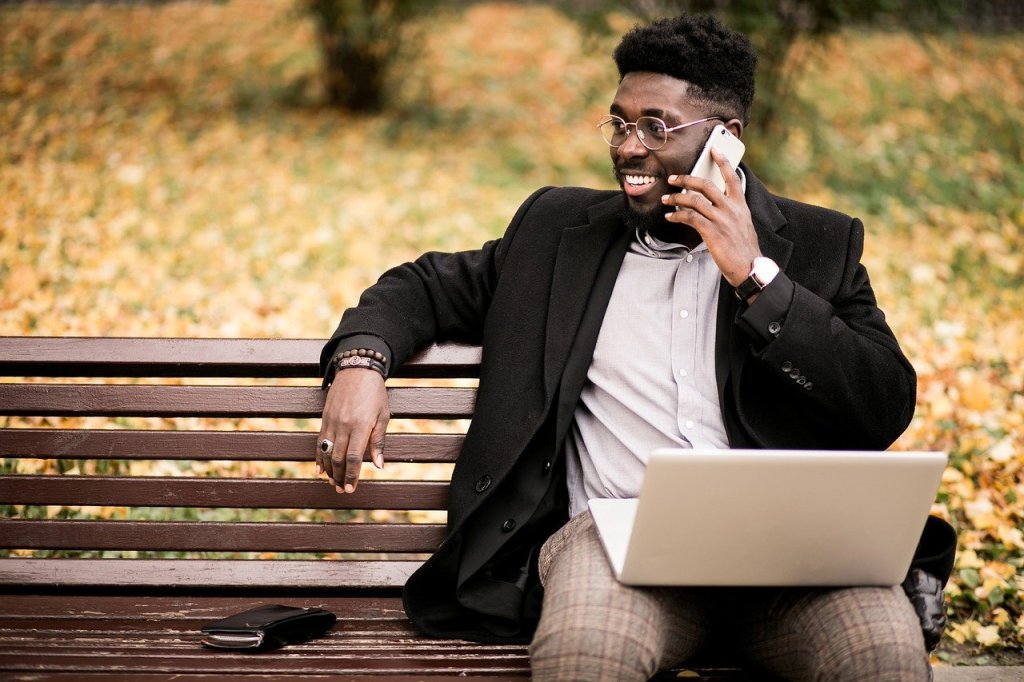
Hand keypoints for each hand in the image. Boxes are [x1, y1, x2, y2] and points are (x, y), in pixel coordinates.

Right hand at [317, 368, 389, 493]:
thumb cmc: (375, 394)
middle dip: (340, 477)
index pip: (355, 457)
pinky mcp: (324, 418)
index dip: (352, 475)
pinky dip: (319, 457)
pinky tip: (321, 469)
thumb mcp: (383, 416)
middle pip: (338, 458)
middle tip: (343, 490)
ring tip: (333, 482)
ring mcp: (332, 421)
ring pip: (326, 452)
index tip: (352, 488)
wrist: (357, 370)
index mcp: (361, 425)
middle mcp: (344, 425)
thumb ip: (379, 441)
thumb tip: (379, 466)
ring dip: (329, 470)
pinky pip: (320, 442)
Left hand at [662, 148, 760, 286]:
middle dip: (686, 179)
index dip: (723, 161)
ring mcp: (721, 219)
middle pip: (706, 185)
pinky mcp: (711, 231)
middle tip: (673, 179)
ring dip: (676, 198)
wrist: (749, 267)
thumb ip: (733, 214)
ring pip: (694, 200)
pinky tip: (670, 217)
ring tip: (665, 199)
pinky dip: (677, 215)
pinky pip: (690, 217)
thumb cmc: (745, 250)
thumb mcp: (744, 226)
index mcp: (740, 205)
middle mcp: (731, 208)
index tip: (714, 149)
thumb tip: (719, 209)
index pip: (732, 177)